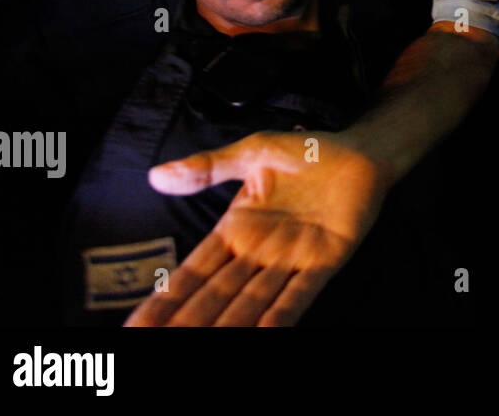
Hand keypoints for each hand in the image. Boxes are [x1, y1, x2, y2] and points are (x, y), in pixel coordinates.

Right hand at [125, 130, 387, 326]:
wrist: (362, 152)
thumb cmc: (308, 153)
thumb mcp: (252, 153)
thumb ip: (208, 168)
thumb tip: (158, 175)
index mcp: (236, 229)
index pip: (192, 271)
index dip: (166, 299)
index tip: (136, 325)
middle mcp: (257, 252)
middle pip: (215, 295)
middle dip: (188, 321)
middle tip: (156, 345)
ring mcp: (289, 261)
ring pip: (250, 303)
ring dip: (227, 327)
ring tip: (197, 347)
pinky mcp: (324, 263)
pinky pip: (298, 297)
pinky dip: (279, 319)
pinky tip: (261, 336)